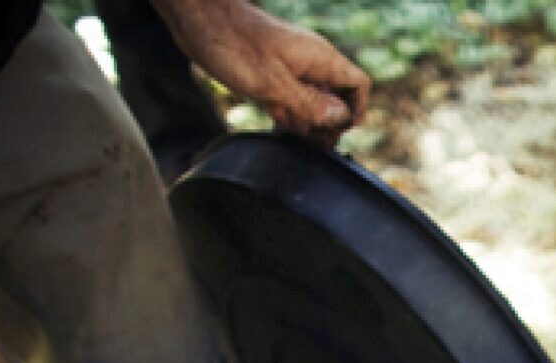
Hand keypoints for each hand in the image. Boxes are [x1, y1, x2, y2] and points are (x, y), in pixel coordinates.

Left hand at [161, 0, 369, 142]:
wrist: (198, 21)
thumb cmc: (232, 44)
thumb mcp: (271, 82)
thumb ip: (307, 103)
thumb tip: (338, 118)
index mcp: (318, 58)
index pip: (357, 83)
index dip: (355, 111)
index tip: (340, 133)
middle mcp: (310, 63)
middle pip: (338, 98)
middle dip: (331, 124)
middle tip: (316, 148)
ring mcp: (291, 70)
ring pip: (314, 103)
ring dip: (310, 125)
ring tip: (300, 144)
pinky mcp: (272, 77)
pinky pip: (291, 102)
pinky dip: (290, 118)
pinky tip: (281, 131)